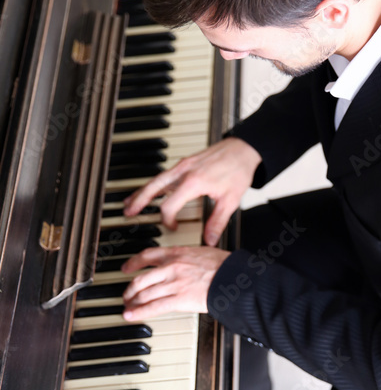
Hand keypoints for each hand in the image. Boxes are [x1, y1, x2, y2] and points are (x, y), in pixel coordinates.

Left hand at [121, 246, 229, 319]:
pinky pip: (154, 307)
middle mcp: (171, 267)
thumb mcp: (203, 252)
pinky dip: (139, 312)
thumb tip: (188, 261)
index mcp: (177, 253)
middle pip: (141, 278)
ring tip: (128, 307)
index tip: (127, 268)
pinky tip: (130, 315)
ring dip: (133, 302)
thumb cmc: (225, 266)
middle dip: (130, 289)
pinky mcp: (179, 299)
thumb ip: (189, 256)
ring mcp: (173, 284)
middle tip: (127, 295)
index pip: (147, 255)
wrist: (233, 277)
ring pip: (144, 294)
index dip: (133, 263)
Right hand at [123, 136, 261, 245]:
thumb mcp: (230, 200)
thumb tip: (210, 239)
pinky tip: (150, 189)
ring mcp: (182, 165)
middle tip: (128, 212)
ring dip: (142, 191)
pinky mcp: (185, 162)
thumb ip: (217, 222)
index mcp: (192, 182)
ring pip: (155, 179)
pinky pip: (164, 174)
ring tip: (130, 202)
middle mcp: (183, 171)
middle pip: (153, 187)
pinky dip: (153, 183)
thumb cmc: (237, 170)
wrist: (243, 149)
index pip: (169, 206)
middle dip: (139, 200)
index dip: (168, 220)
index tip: (173, 228)